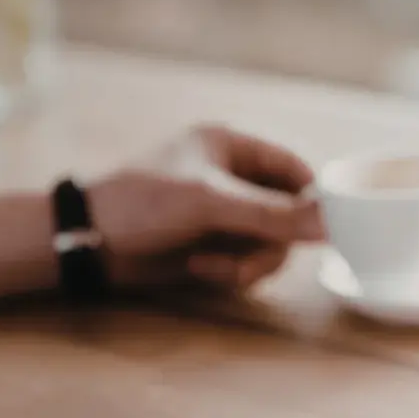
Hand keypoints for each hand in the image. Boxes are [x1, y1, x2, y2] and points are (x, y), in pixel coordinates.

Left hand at [88, 124, 323, 289]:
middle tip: (253, 258)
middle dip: (271, 242)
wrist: (88, 244)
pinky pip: (249, 261)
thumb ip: (273, 214)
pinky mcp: (215, 244)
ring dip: (251, 262)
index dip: (311, 199)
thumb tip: (330, 224)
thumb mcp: (211, 203)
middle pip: (288, 214)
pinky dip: (233, 270)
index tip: (321, 229)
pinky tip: (201, 268)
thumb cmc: (143, 203)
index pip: (294, 169)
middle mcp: (233, 178)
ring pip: (271, 244)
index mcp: (232, 147)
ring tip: (216, 267)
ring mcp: (225, 214)